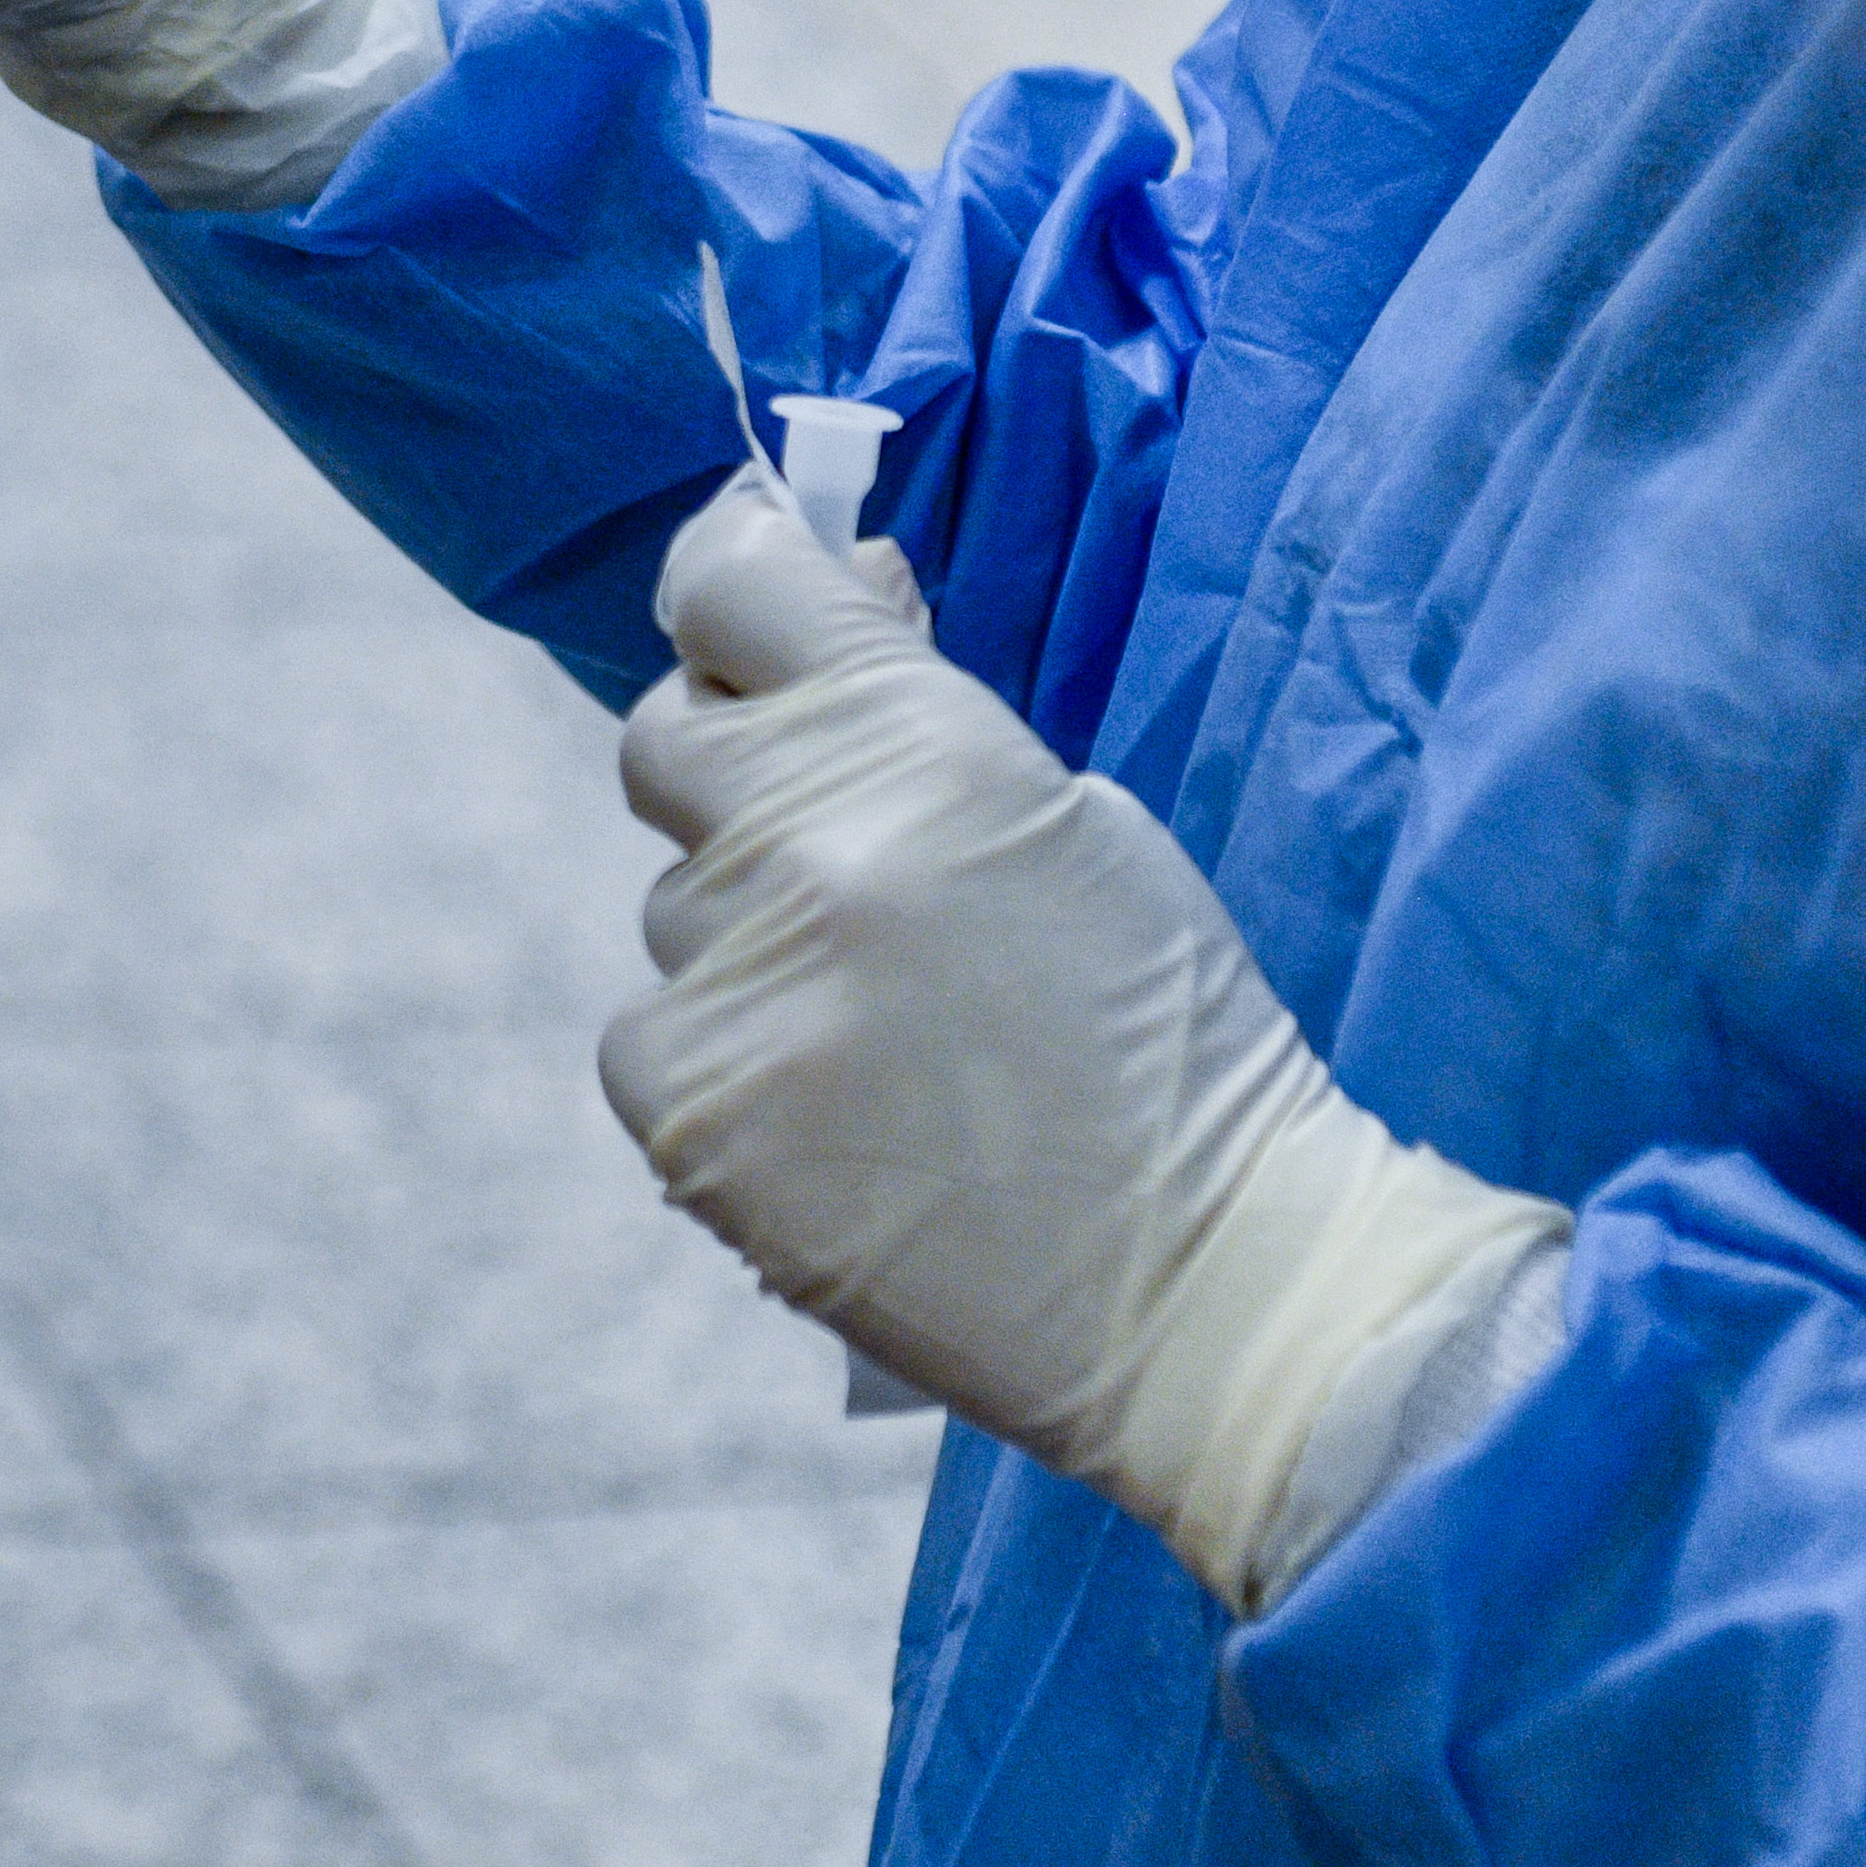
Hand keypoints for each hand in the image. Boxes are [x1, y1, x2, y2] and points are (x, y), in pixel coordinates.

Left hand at [604, 471, 1565, 1609]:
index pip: (730, 587)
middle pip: (665, 742)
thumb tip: (838, 586)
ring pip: (675, 913)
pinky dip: (727, 1068)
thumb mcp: (1076, 824)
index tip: (737, 612)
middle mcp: (809, 845)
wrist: (1211, 1282)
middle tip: (827, 853)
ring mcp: (742, 986)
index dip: (722, 584)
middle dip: (732, 775)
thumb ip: (926, 712)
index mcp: (923, 744)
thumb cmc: (1169, 1042)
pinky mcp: (696, 1113)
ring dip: (751, 946)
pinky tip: (840, 1120)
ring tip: (891, 1039)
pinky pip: (654, 1041)